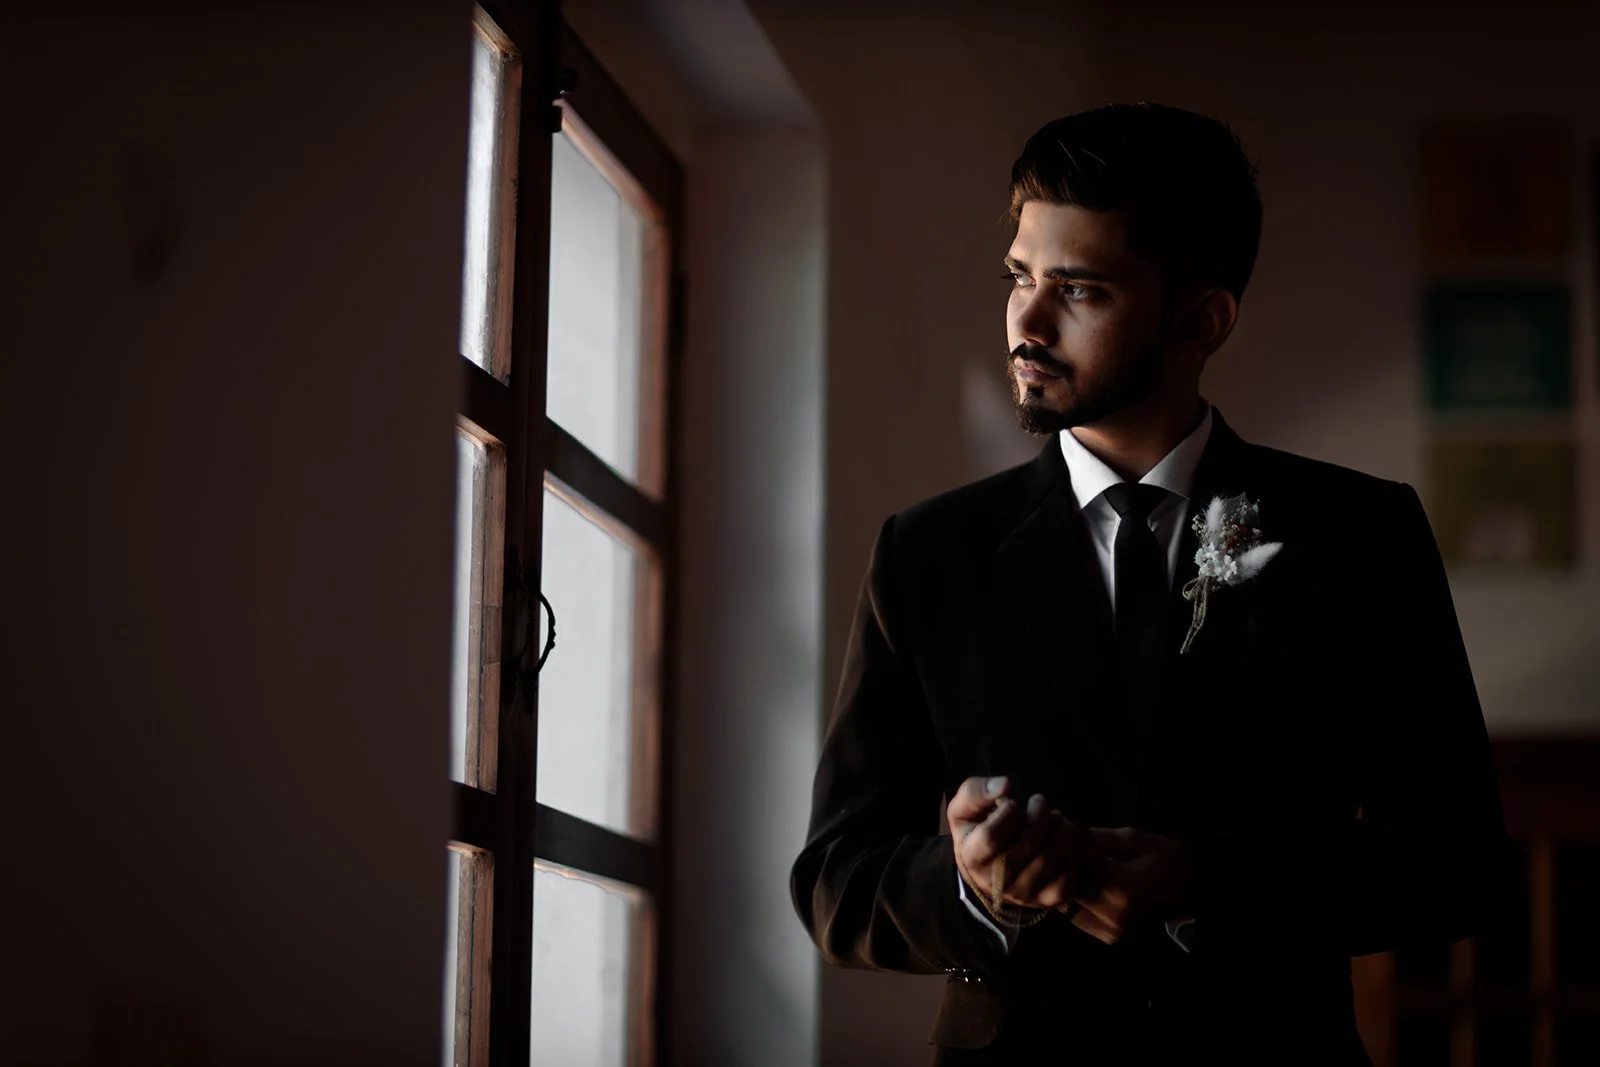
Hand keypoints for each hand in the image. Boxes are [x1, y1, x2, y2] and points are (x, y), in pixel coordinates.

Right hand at [947, 776, 1093, 911]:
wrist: (986, 867)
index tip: (1012, 804)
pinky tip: (1059, 844)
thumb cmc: (976, 830)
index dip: (1008, 813)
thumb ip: (976, 792)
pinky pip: (1065, 882)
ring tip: (1052, 820)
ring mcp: (1020, 894)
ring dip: (1058, 831)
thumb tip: (1005, 786)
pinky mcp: (1043, 901)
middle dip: (1039, 814)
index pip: (991, 837)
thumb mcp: (963, 808)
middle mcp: (995, 882)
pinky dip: (1069, 858)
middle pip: (1028, 844)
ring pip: (1050, 858)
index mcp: (972, 858)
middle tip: (1039, 802)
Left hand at [1062, 826, 1190, 944]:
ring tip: (1070, 861)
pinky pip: (1078, 917)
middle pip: (1065, 888)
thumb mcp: (1133, 839)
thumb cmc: (1165, 859)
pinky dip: (1075, 899)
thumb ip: (1094, 837)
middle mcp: (1111, 915)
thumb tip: (1061, 827)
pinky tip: (1082, 881)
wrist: (1192, 889)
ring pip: (1067, 905)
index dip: (1060, 843)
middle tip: (1059, 843)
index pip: (1073, 865)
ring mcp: (1110, 931)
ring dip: (1064, 882)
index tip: (1057, 827)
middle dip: (1059, 864)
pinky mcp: (1110, 937)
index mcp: (1119, 889)